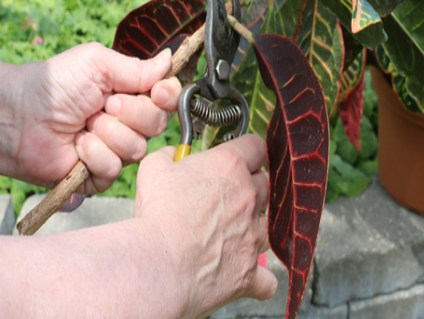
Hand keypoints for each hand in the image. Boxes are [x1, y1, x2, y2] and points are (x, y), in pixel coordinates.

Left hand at [13, 42, 180, 191]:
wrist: (17, 116)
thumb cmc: (53, 85)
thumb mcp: (97, 63)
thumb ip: (137, 67)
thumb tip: (170, 59)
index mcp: (129, 93)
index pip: (167, 98)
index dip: (167, 96)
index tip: (158, 91)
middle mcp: (126, 122)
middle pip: (158, 124)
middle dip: (131, 113)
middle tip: (103, 106)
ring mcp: (113, 149)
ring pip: (137, 149)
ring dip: (109, 134)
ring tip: (83, 126)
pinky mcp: (97, 175)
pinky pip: (115, 170)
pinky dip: (95, 155)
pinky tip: (77, 146)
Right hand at [134, 135, 276, 318]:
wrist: (158, 264)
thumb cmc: (155, 215)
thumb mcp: (154, 169)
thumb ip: (170, 154)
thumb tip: (175, 154)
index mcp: (229, 166)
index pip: (255, 147)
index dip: (247, 151)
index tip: (239, 158)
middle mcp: (249, 197)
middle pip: (265, 184)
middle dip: (250, 187)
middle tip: (227, 196)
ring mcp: (253, 235)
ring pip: (269, 224)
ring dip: (254, 226)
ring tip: (232, 233)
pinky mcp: (250, 270)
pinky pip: (267, 277)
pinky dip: (259, 277)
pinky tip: (248, 273)